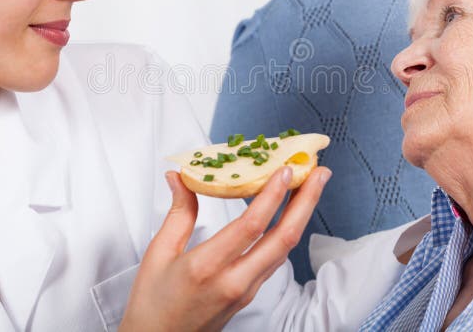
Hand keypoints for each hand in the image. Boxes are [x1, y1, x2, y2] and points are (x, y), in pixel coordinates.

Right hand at [118, 165, 331, 331]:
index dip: (272, 195)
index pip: (251, 226)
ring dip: (302, 216)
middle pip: (283, 238)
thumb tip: (180, 177)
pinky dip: (287, 232)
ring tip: (311, 187)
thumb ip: (178, 213)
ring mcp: (246, 291)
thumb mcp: (158, 254)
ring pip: (284, 250)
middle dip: (306, 202)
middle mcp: (233, 281)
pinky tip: (289, 215)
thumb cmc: (152, 304)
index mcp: (206, 268)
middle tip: (320, 173)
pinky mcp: (249, 295)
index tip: (286, 169)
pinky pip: (275, 260)